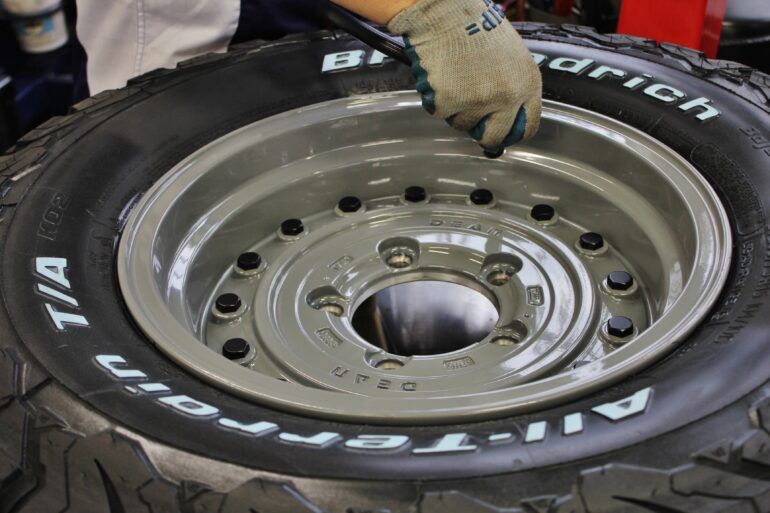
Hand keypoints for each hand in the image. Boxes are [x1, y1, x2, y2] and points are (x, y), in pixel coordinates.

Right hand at [388, 0, 541, 151]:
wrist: (449, 13)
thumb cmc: (477, 28)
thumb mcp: (513, 57)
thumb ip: (514, 87)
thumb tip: (506, 115)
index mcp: (527, 84)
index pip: (528, 127)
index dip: (512, 132)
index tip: (502, 132)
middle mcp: (507, 96)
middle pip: (494, 138)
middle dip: (482, 132)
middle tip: (473, 118)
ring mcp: (478, 102)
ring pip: (464, 125)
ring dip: (457, 110)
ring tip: (456, 80)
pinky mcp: (450, 103)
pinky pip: (442, 113)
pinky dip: (438, 99)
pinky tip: (443, 77)